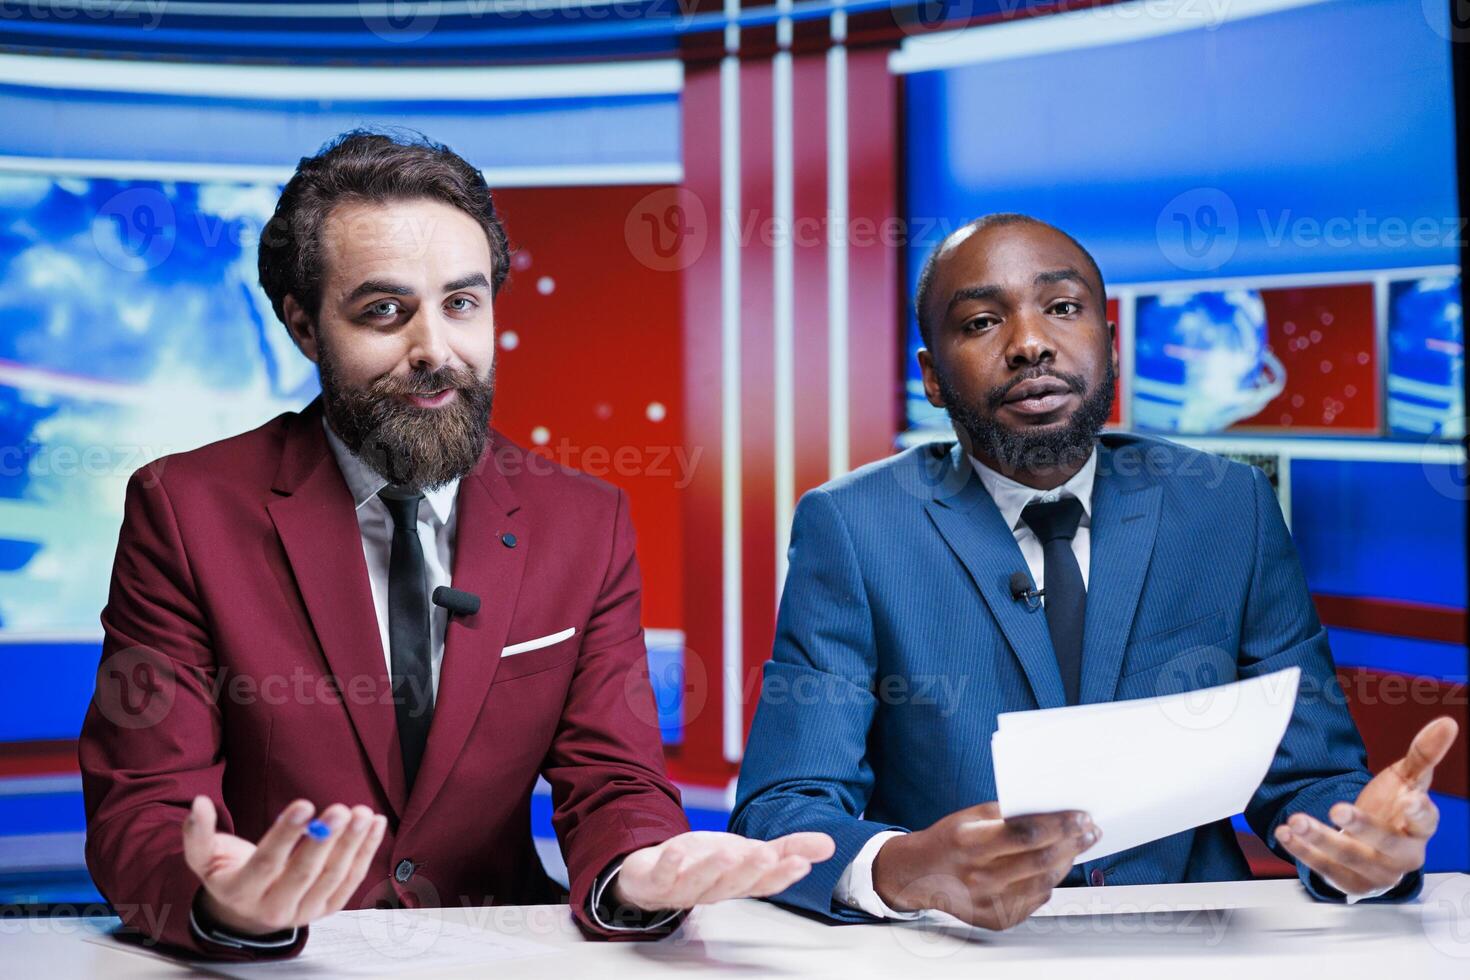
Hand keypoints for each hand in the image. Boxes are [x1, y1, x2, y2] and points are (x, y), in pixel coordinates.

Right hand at [183, 795, 387, 936]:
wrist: (249, 909)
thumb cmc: (230, 872)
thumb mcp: (204, 857)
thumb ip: (198, 833)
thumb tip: (197, 804)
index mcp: (241, 894)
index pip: (265, 864)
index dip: (285, 836)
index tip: (303, 805)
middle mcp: (274, 909)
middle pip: (304, 874)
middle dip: (324, 840)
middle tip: (339, 809)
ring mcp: (305, 912)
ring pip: (333, 877)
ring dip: (351, 844)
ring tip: (362, 813)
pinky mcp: (328, 908)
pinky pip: (352, 879)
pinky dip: (366, 851)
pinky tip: (375, 823)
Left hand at [611, 830, 834, 912]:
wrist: (656, 874)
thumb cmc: (707, 864)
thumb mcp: (749, 852)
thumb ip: (787, 849)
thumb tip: (829, 844)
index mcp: (739, 883)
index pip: (764, 883)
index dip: (782, 875)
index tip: (801, 863)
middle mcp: (714, 890)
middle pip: (735, 884)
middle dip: (752, 871)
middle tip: (769, 856)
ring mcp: (684, 888)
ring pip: (702, 882)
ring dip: (715, 869)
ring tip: (730, 853)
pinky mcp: (657, 881)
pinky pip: (663, 875)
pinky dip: (670, 864)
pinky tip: (677, 850)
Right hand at [872, 802, 1097, 929]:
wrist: (921, 876)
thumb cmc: (949, 841)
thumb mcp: (970, 817)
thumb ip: (1008, 814)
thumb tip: (1051, 810)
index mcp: (971, 843)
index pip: (1026, 834)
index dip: (1059, 824)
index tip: (1081, 816)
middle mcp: (980, 876)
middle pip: (1041, 859)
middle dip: (1073, 842)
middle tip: (1090, 830)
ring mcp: (989, 902)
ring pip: (1045, 882)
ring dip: (1068, 861)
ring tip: (1078, 845)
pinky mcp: (998, 919)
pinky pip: (1036, 899)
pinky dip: (1051, 881)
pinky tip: (1056, 865)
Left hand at [1275, 716, 1458, 895]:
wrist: (1375, 845)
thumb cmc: (1395, 809)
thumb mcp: (1408, 779)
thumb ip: (1423, 753)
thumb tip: (1446, 723)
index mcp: (1420, 829)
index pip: (1426, 823)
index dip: (1420, 813)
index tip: (1411, 800)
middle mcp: (1402, 855)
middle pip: (1386, 844)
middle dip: (1362, 827)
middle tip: (1338, 808)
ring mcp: (1376, 872)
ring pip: (1350, 860)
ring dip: (1321, 840)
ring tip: (1297, 820)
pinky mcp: (1350, 882)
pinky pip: (1325, 870)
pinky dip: (1302, 852)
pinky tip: (1286, 833)